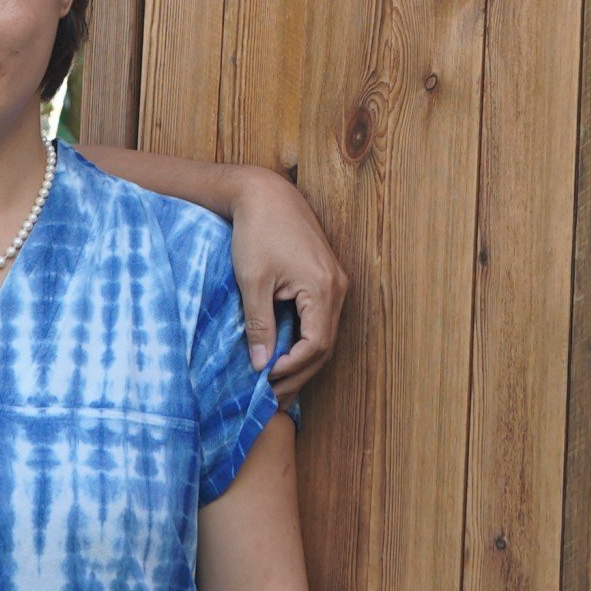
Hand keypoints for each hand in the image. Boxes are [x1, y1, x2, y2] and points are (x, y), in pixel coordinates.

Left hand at [224, 163, 347, 391]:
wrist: (265, 193)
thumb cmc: (257, 231)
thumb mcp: (253, 281)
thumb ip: (260, 325)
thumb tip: (262, 366)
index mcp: (323, 288)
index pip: (317, 345)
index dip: (293, 368)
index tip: (266, 379)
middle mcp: (337, 287)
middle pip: (325, 345)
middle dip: (299, 373)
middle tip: (272, 397)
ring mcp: (334, 282)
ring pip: (324, 334)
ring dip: (301, 360)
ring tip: (276, 383)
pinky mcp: (325, 278)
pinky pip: (319, 319)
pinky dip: (303, 341)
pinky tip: (284, 354)